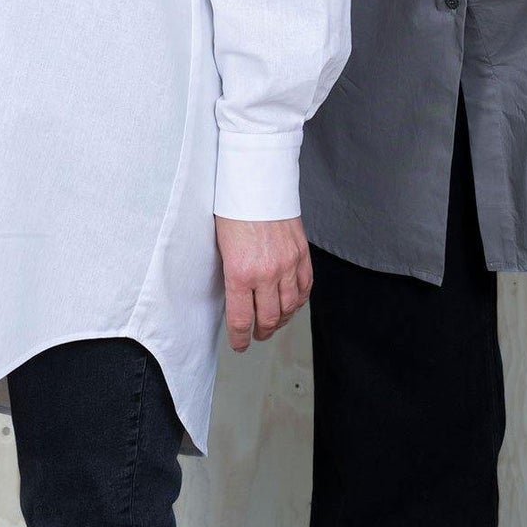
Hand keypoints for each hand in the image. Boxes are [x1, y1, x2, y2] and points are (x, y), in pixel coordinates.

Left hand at [214, 215, 311, 353]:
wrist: (256, 181)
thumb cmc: (233, 210)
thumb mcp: (222, 248)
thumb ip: (232, 276)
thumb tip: (236, 298)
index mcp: (240, 274)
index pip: (242, 320)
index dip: (240, 339)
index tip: (239, 344)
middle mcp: (266, 273)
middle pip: (269, 318)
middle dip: (262, 332)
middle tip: (257, 334)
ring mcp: (288, 264)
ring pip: (290, 307)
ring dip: (282, 319)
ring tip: (274, 322)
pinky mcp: (302, 254)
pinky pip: (305, 287)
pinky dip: (300, 300)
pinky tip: (293, 303)